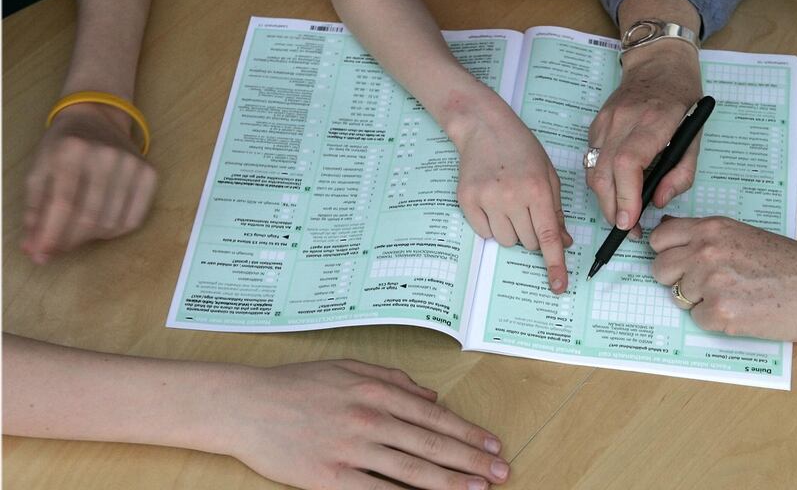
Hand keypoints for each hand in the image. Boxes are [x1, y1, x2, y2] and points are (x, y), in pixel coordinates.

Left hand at [21, 103, 156, 263]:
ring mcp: (132, 164)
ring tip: (77, 232)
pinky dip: (114, 232)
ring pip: (112, 223)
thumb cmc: (63, 146)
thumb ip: (35, 210)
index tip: (42, 255)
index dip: (52, 234)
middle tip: (57, 249)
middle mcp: (106, 155)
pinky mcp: (150, 173)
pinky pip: (134, 220)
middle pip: (89, 217)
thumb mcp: (39, 170)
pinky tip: (101, 225)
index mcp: (72, 150)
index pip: (63, 203)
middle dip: (70, 240)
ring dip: (91, 237)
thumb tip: (35, 249)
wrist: (98, 118)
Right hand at [222, 359, 508, 489]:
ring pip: (413, 471)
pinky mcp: (330, 478)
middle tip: (501, 473)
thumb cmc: (297, 385)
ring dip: (451, 483)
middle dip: (472, 461)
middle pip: (432, 446)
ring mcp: (351, 450)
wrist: (246, 405)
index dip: (468, 434)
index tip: (492, 446)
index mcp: (376, 390)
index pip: (434, 418)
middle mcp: (370, 418)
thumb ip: (393, 379)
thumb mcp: (348, 368)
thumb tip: (431, 397)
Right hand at [453, 95, 571, 293]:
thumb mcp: (548, 175)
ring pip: (506, 241)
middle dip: (532, 235)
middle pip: (527, 243)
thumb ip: (556, 210)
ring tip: (508, 202)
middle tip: (526, 210)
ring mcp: (487, 200)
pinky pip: (484, 233)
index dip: (555, 264)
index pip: (548, 236)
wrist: (484, 127)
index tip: (558, 286)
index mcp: (538, 190)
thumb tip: (563, 242)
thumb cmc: (521, 148)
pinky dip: (491, 226)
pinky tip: (492, 202)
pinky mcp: (467, 201)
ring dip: (511, 230)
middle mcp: (512, 197)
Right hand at [587, 48, 701, 234]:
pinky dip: (601, 181)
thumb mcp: (695, 137)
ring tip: (621, 214)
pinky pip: (591, 161)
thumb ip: (681, 173)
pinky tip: (616, 187)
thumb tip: (658, 201)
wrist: (659, 64)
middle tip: (627, 228)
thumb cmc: (682, 101)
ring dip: (604, 199)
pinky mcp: (596, 124)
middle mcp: (624, 120)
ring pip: (592, 171)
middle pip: (604, 173)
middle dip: (612, 208)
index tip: (630, 221)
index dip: (626, 196)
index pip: (628, 163)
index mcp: (654, 120)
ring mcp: (605, 121)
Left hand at [649, 216, 796, 341]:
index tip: (677, 261)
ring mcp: (711, 282)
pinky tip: (742, 310)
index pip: (659, 239)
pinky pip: (699, 319)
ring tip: (734, 294)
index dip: (666, 253)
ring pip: (679, 297)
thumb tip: (665, 231)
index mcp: (711, 228)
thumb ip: (704, 235)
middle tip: (705, 283)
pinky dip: (715, 320)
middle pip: (660, 270)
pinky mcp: (720, 312)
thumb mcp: (741, 234)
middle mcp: (706, 251)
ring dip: (700, 300)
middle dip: (676, 280)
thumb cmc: (787, 262)